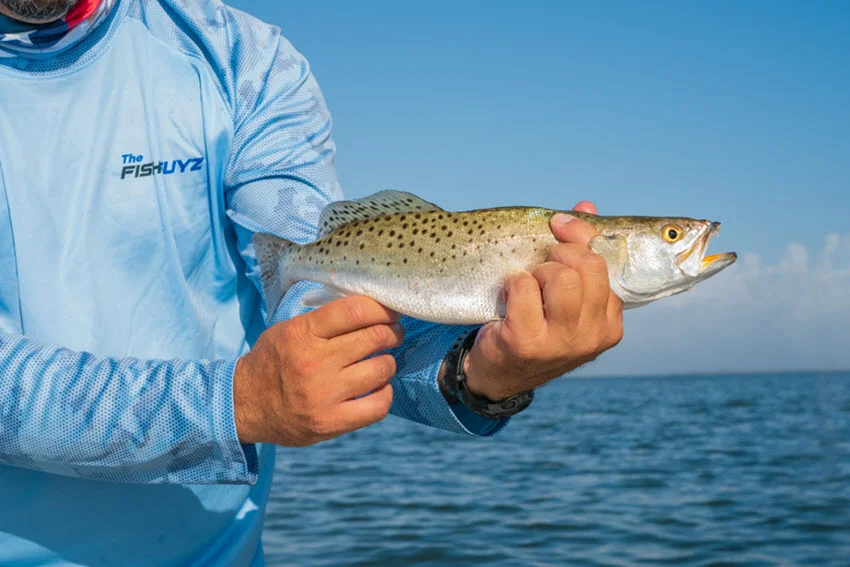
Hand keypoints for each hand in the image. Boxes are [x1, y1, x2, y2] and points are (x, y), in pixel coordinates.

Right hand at [234, 296, 402, 445]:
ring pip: (382, 369)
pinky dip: (385, 393)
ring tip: (381, 361)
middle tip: (392, 334)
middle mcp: (315, 363)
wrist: (244, 405)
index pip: (355, 310)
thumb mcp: (289, 329)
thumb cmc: (273, 360)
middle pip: (375, 337)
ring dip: (388, 362)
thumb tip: (372, 309)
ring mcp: (324, 395)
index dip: (382, 308)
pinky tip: (377, 388)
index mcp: (303, 333)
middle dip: (392, 332)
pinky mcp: (331, 422)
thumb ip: (325, 320)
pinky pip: (378, 406)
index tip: (390, 312)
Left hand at [461, 200, 623, 400]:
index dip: (579, 237)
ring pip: (561, 276)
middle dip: (559, 254)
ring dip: (537, 272)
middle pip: (587, 266)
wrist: (498, 374)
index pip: (605, 262)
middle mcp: (592, 336)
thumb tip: (586, 208)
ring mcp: (562, 342)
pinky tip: (508, 299)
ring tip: (528, 287)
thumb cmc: (535, 327)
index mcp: (610, 323)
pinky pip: (524, 286)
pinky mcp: (527, 342)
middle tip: (540, 266)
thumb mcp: (565, 297)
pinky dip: (513, 283)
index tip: (559, 226)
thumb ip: (580, 253)